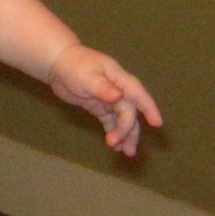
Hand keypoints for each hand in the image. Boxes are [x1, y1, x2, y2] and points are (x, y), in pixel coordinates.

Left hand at [47, 44, 163, 156]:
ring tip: (125, 152)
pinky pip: (111, 122)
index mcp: (119, 79)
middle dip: (126, 130)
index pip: (138, 94)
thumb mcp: (87, 76)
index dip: (149, 109)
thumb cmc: (74, 65)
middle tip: (119, 146)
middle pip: (128, 112)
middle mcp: (119, 90)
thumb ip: (103, 87)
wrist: (57, 64)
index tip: (157, 124)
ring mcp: (110, 100)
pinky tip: (116, 147)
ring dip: (125, 135)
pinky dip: (114, 132)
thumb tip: (118, 97)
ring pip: (123, 120)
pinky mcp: (100, 107)